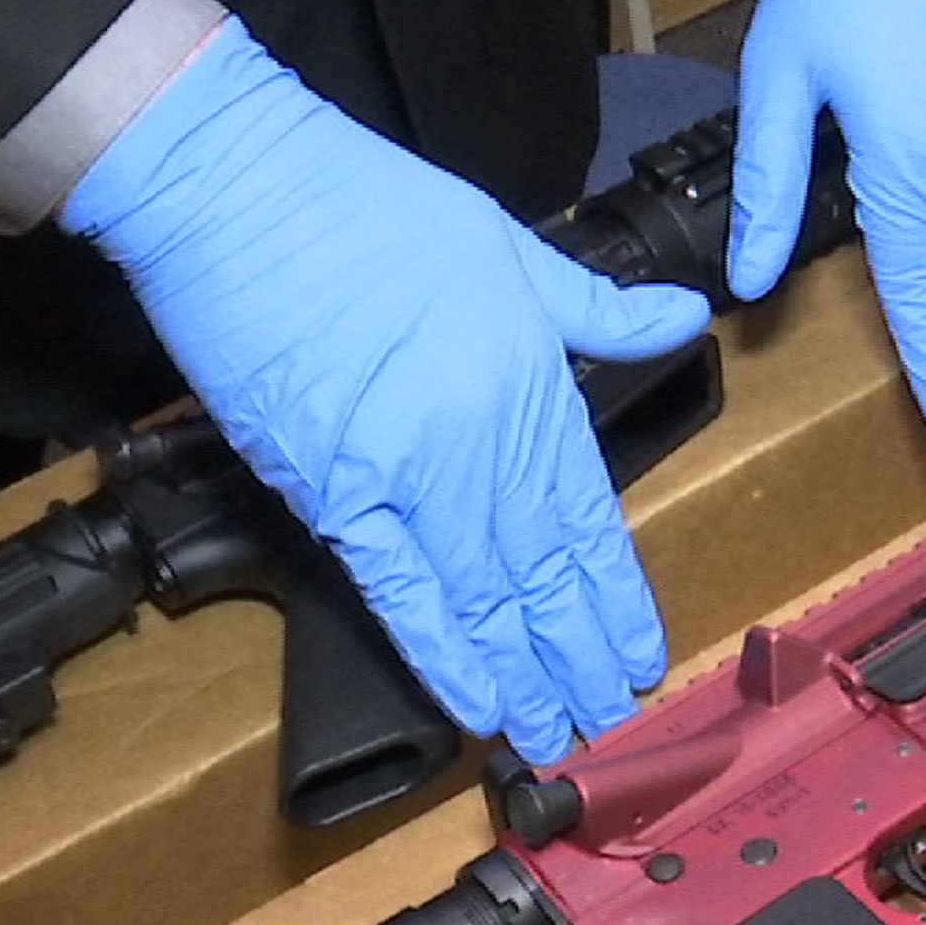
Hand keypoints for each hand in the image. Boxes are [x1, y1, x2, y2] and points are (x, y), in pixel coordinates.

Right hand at [63, 22, 711, 762]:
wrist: (243, 191)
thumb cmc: (364, 205)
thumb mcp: (510, 245)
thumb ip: (598, 308)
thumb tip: (682, 315)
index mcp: (532, 383)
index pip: (589, 516)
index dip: (615, 595)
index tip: (640, 652)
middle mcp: (483, 440)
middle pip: (543, 571)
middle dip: (577, 654)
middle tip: (608, 720)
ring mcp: (408, 473)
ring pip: (485, 597)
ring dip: (522, 673)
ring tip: (552, 734)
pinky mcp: (331, 490)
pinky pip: (399, 591)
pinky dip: (441, 653)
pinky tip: (475, 703)